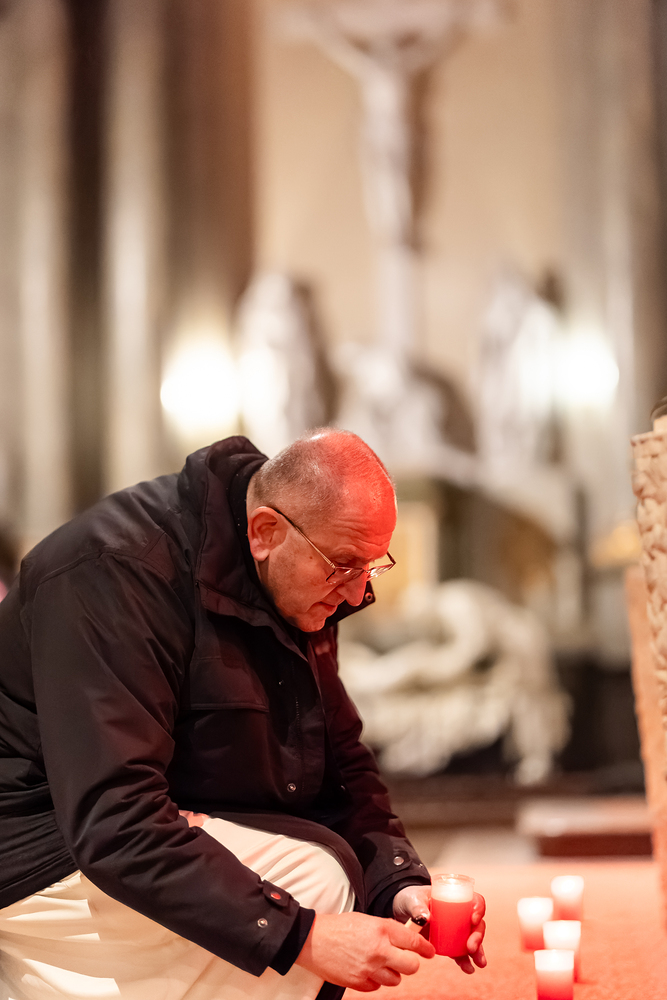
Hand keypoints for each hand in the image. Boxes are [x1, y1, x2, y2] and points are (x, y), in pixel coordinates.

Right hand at [295, 911, 434, 990]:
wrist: (312, 940)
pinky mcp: (359, 983)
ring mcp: (369, 969)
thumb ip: (386, 929)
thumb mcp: (366, 919)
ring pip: (395, 980)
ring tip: (378, 962)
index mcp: (381, 930)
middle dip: (411, 963)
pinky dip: (375, 980)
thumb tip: (404, 939)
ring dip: (391, 972)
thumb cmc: (338, 926)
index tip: (430, 952)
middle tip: (404, 959)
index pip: (413, 941)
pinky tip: (365, 969)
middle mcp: (379, 950)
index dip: (425, 948)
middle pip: (411, 966)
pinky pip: (377, 987)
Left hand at [392, 886, 486, 974]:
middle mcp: (459, 913)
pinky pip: (460, 952)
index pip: (475, 901)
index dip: (478, 909)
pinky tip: (468, 969)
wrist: (402, 911)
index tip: (473, 919)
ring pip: (472, 939)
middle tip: (471, 947)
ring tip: (479, 962)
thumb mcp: (413, 899)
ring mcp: (455, 929)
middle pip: (476, 923)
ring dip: (478, 951)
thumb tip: (426, 918)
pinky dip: (465, 960)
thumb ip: (417, 906)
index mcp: (455, 897)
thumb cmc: (410, 898)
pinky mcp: (449, 942)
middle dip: (478, 936)